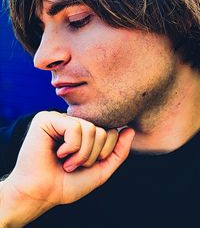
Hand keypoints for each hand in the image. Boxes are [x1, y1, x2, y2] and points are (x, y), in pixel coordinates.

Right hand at [0, 111, 134, 226]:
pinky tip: (58, 153)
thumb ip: (118, 152)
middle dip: (92, 156)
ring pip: (90, 128)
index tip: (86, 166)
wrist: (42, 194)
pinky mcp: (48, 119)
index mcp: (85, 132)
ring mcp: (61, 119)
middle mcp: (74, 123)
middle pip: (103, 130)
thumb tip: (130, 129)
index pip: (112, 131)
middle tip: (74, 165)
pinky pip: (75, 127)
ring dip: (82, 154)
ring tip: (67, 161)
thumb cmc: (68, 183)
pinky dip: (71, 147)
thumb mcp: (100, 170)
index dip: (104, 153)